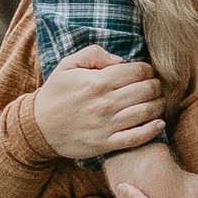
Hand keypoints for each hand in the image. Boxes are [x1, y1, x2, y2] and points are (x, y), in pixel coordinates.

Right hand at [32, 43, 166, 162]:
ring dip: (157, 105)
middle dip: (155, 85)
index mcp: (97, 81)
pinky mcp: (106, 144)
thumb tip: (121, 60)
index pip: (137, 71)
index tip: (145, 72)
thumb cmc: (56, 93)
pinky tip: (158, 123)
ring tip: (156, 101)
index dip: (147, 69)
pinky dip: (152, 130)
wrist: (38, 127)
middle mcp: (105, 103)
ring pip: (147, 112)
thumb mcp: (68, 65)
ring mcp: (107, 125)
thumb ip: (94, 54)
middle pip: (146, 90)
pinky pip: (137, 137)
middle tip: (153, 86)